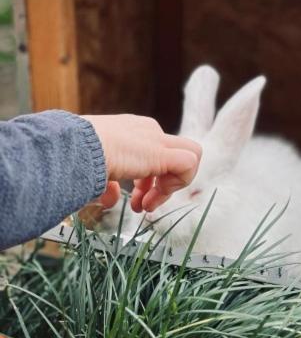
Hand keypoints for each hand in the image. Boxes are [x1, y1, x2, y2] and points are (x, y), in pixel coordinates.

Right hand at [83, 115, 200, 211]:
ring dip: (172, 186)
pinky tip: (156, 195)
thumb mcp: (95, 171)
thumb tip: (111, 199)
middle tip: (143, 206)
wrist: (74, 149)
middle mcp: (146, 132)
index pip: (153, 156)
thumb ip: (107, 184)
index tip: (136, 200)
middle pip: (171, 158)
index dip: (148, 182)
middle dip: (161, 187)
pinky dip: (178, 183)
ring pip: (189, 155)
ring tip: (148, 205)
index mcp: (130, 132)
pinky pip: (190, 162)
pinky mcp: (162, 151)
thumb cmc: (75, 159)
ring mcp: (156, 139)